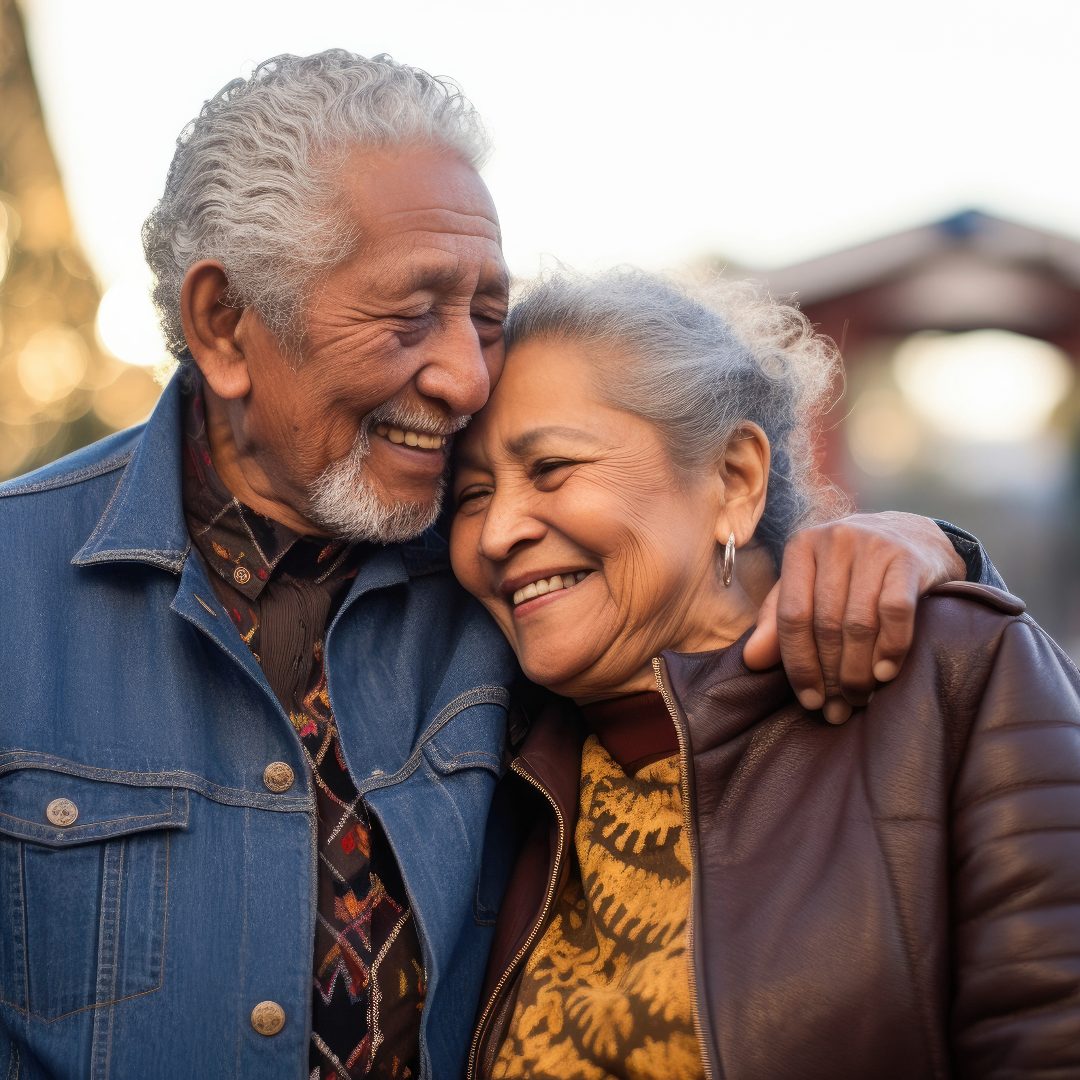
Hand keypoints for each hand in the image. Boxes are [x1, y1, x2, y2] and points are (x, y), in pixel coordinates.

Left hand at [743, 512, 966, 723]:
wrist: (914, 535)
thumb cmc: (851, 570)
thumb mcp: (810, 586)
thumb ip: (778, 620)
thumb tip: (751, 660)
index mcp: (801, 546)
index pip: (791, 615)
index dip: (798, 664)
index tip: (809, 700)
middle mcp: (834, 540)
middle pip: (825, 623)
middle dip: (830, 675)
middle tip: (837, 709)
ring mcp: (873, 546)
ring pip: (859, 622)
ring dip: (858, 670)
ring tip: (858, 698)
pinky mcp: (909, 558)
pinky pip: (895, 612)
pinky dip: (890, 648)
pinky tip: (884, 673)